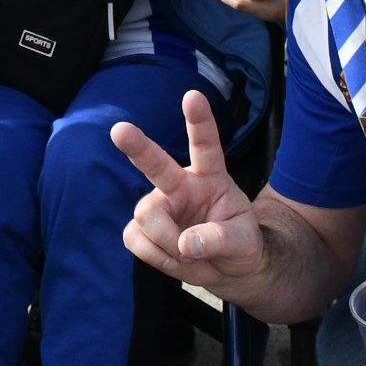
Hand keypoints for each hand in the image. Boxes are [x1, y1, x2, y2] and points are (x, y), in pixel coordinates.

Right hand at [114, 90, 262, 287]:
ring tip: (187, 254)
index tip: (192, 96)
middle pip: (156, 163)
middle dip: (137, 147)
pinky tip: (172, 258)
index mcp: (210, 177)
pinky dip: (154, 255)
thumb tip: (186, 244)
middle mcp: (180, 184)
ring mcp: (159, 204)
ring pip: (146, 216)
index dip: (198, 121)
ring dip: (166, 242)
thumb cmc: (240, 245)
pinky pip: (135, 238)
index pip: (205, 145)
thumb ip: (220, 239)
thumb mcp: (245, 242)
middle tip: (120, 130)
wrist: (228, 269)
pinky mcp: (142, 228)